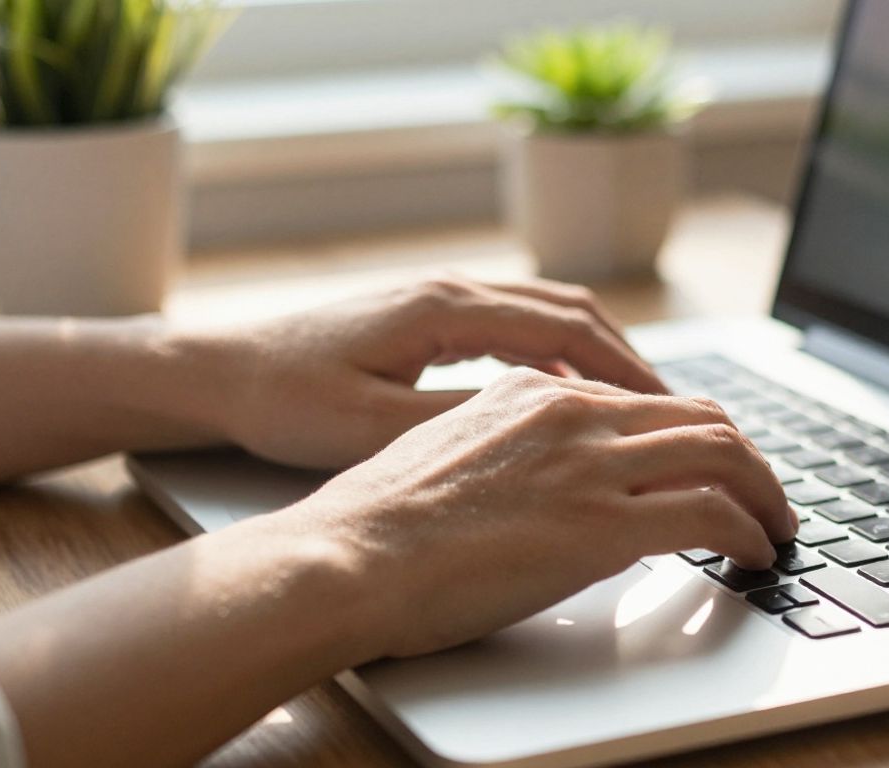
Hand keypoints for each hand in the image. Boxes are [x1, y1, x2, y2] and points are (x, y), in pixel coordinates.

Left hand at [211, 277, 666, 468]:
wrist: (219, 370)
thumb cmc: (286, 400)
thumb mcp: (376, 425)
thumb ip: (463, 421)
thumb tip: (547, 426)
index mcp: (446, 308)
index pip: (564, 329)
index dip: (623, 368)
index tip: (666, 407)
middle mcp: (452, 290)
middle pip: (568, 310)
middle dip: (624, 356)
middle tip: (668, 408)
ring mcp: (440, 298)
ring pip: (545, 313)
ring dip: (593, 355)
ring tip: (632, 405)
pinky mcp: (427, 316)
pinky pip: (514, 328)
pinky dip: (554, 357)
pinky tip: (562, 399)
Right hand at [288, 368, 797, 658]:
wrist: (347, 557)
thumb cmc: (379, 524)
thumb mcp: (452, 455)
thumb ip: (513, 451)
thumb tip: (554, 482)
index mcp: (533, 393)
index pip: (645, 401)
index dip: (694, 436)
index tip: (713, 466)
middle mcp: (570, 413)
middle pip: (700, 416)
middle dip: (747, 457)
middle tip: (765, 494)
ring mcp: (589, 463)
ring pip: (722, 453)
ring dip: (764, 491)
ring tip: (776, 524)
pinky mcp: (602, 523)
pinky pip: (711, 514)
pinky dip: (749, 531)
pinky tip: (755, 553)